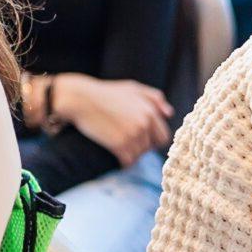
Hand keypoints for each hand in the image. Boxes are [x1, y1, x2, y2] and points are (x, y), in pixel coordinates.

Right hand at [58, 76, 173, 166]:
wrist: (81, 99)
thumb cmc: (106, 93)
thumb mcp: (133, 88)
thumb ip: (154, 98)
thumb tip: (169, 113)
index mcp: (150, 112)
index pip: (163, 137)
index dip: (152, 139)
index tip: (139, 137)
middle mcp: (144, 125)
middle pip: (151, 148)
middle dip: (142, 147)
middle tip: (127, 141)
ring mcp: (132, 136)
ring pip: (139, 155)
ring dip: (130, 153)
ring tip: (117, 144)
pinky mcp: (119, 146)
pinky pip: (127, 162)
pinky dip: (122, 161)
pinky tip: (115, 155)